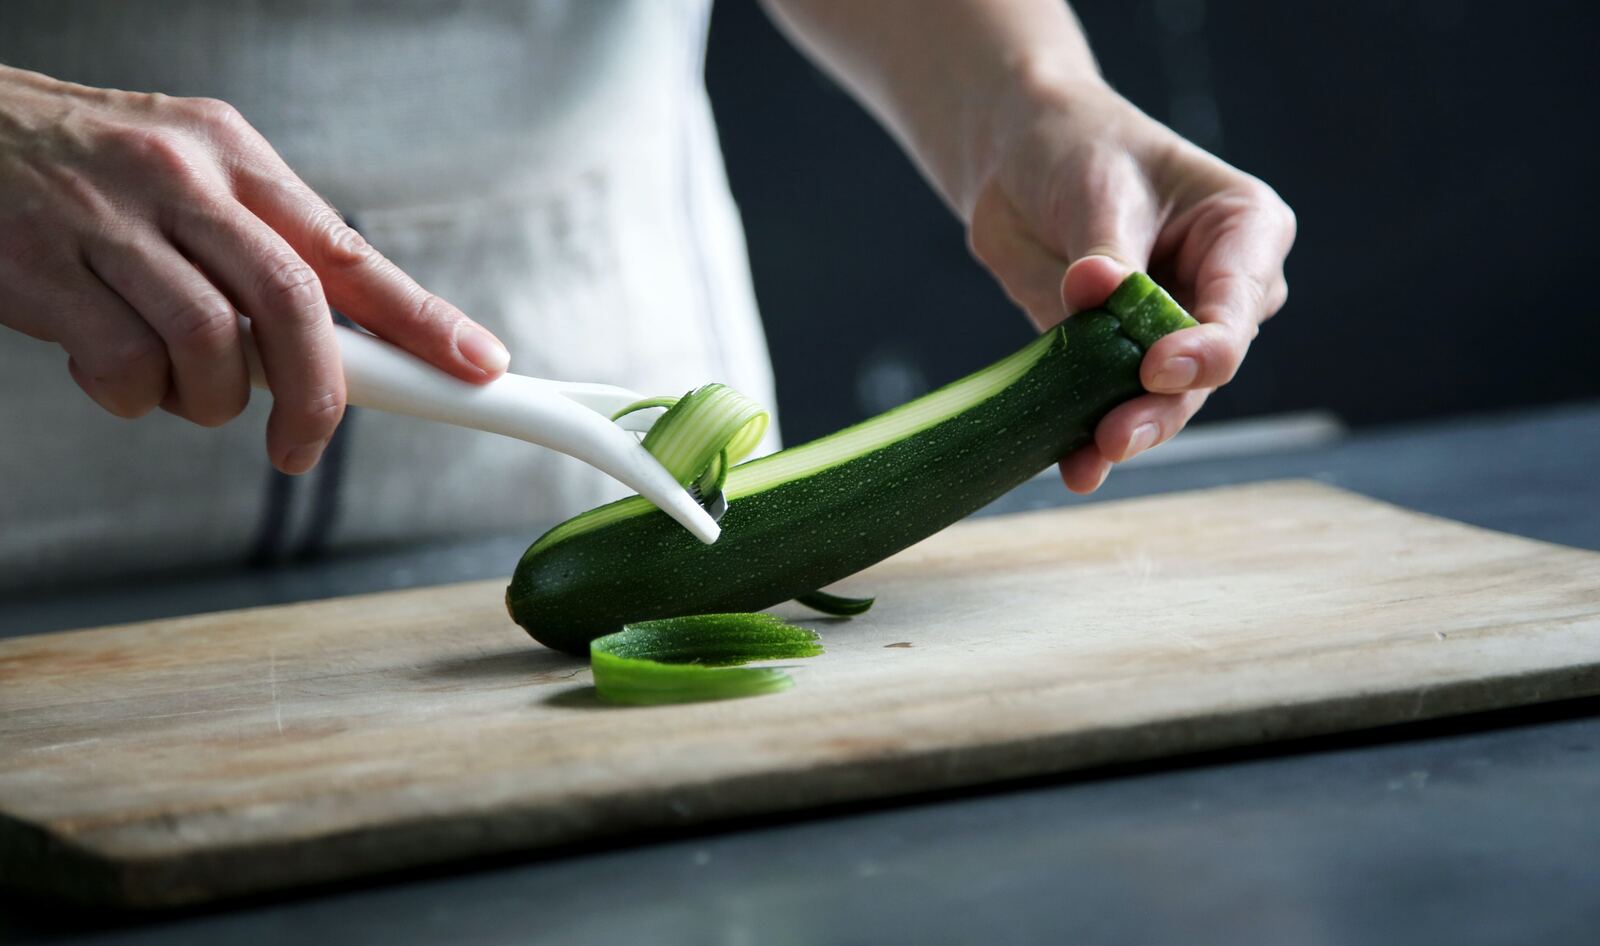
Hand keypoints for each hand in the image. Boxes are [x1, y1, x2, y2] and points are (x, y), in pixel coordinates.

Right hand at [0, 65, 509, 473]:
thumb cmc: (86, 173)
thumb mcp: (190, 177)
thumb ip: (262, 249)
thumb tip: (350, 343)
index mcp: (234, 158)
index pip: (350, 251)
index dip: (423, 319)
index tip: (477, 366)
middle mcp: (182, 180)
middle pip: (295, 303)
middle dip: (319, 394)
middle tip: (303, 446)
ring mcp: (110, 222)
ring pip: (213, 346)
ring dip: (210, 400)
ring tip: (178, 385)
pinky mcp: (43, 271)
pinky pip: (126, 368)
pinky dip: (133, 397)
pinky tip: (110, 370)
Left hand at [968, 78, 1295, 491]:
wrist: (1019, 159)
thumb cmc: (1080, 150)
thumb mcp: (1097, 188)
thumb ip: (1104, 250)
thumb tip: (1094, 289)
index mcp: (1246, 232)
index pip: (1238, 303)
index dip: (1204, 346)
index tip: (1157, 367)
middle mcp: (1223, 292)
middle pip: (1205, 366)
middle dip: (1162, 406)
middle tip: (1116, 435)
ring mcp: (1173, 333)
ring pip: (1163, 398)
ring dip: (1126, 431)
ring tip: (1088, 460)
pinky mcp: (1118, 360)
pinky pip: (1109, 403)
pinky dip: (1089, 436)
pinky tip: (1073, 467)